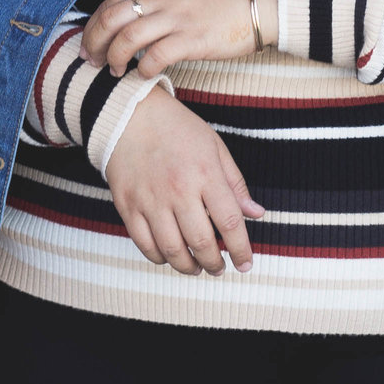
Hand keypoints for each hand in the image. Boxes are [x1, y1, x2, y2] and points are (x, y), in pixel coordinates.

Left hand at [82, 0, 262, 80]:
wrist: (258, 3)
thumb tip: (128, 18)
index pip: (110, 3)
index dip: (93, 27)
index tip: (89, 45)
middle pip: (110, 20)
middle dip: (94, 44)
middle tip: (91, 62)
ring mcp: (176, 18)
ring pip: (127, 39)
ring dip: (114, 60)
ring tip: (114, 72)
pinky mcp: (192, 39)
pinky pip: (155, 57)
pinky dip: (142, 70)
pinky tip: (143, 76)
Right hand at [100, 87, 265, 275]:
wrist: (129, 115)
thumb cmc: (177, 129)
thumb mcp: (214, 147)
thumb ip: (235, 184)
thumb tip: (256, 214)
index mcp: (205, 173)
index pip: (229, 222)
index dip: (241, 249)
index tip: (245, 264)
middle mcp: (178, 189)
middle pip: (201, 242)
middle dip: (215, 264)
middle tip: (220, 269)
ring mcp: (150, 199)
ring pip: (172, 250)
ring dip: (188, 267)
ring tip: (197, 267)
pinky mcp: (128, 205)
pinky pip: (144, 244)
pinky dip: (159, 257)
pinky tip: (169, 256)